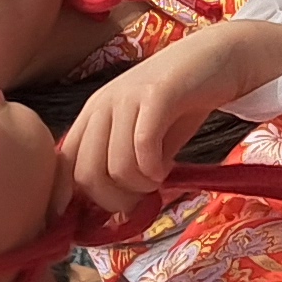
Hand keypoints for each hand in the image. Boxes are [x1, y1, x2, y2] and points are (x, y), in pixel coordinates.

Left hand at [57, 16, 281, 209]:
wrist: (219, 57)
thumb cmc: (179, 103)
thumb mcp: (141, 137)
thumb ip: (119, 164)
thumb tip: (103, 211)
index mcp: (93, 114)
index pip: (63, 164)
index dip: (67, 199)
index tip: (87, 224)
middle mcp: (102, 104)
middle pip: (87, 176)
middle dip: (115, 201)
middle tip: (142, 197)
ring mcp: (128, 97)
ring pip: (116, 168)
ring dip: (140, 186)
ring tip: (159, 175)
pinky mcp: (157, 95)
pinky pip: (143, 149)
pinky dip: (155, 170)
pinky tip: (167, 166)